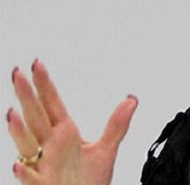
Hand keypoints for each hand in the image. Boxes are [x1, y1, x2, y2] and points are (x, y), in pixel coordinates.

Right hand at [7, 60, 137, 184]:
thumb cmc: (87, 182)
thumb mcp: (106, 150)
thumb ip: (117, 125)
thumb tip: (131, 99)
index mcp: (63, 134)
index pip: (51, 105)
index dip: (44, 85)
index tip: (36, 64)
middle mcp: (49, 147)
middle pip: (35, 117)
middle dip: (26, 97)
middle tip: (17, 73)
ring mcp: (43, 165)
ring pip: (27, 145)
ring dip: (18, 131)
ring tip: (11, 113)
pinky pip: (31, 180)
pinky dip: (25, 173)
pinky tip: (19, 165)